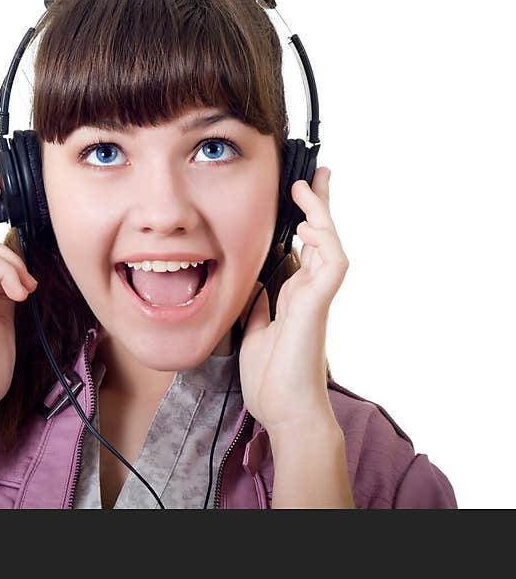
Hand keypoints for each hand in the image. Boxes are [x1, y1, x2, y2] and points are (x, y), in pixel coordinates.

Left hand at [237, 166, 347, 436]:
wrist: (284, 413)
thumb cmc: (272, 379)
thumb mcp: (254, 331)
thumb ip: (259, 305)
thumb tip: (254, 284)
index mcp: (294, 295)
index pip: (303, 248)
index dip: (304, 219)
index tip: (297, 192)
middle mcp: (310, 291)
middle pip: (322, 237)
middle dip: (320, 204)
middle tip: (318, 173)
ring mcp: (317, 298)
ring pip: (331, 245)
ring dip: (321, 215)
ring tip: (306, 188)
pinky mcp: (318, 307)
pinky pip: (332, 267)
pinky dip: (323, 243)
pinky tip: (309, 228)